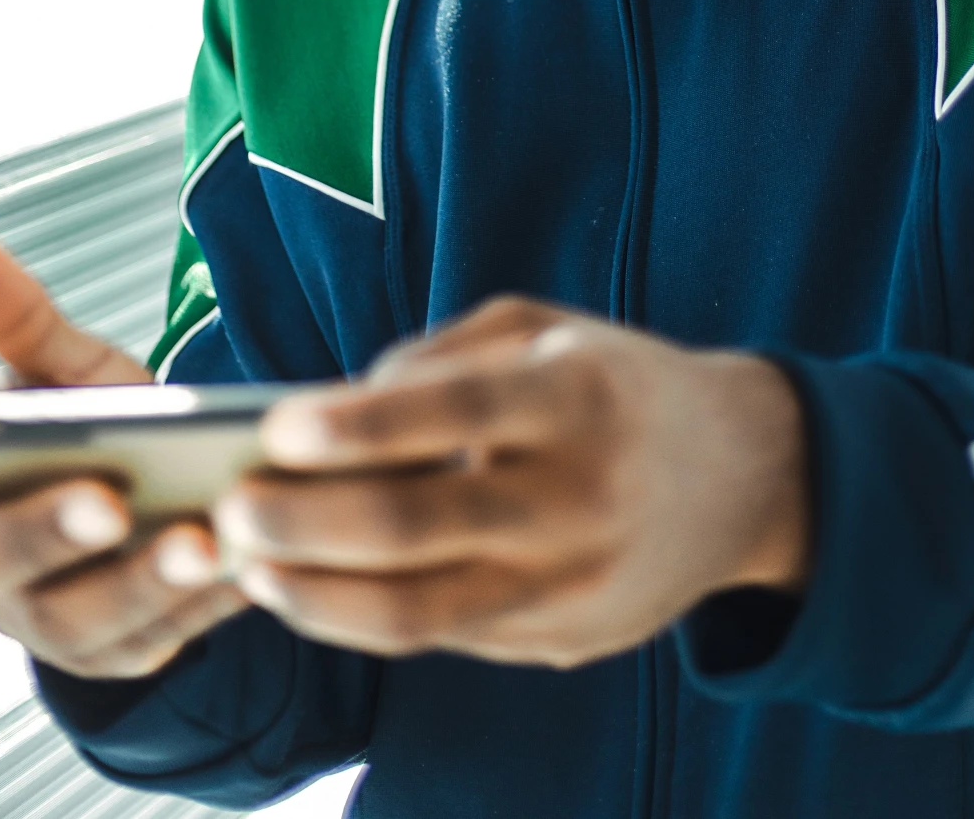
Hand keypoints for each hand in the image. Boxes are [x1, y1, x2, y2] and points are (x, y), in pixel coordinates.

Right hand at [0, 223, 246, 678]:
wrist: (156, 509)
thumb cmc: (93, 429)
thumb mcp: (68, 369)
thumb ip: (17, 314)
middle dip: (43, 531)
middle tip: (105, 502)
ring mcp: (41, 617)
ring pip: (75, 616)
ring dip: (139, 582)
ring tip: (200, 542)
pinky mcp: (113, 655)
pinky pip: (152, 643)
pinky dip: (200, 610)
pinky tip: (248, 569)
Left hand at [215, 296, 809, 666]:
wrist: (743, 476)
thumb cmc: (616, 384)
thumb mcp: (546, 333)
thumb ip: (443, 361)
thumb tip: (335, 411)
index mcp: (579, 397)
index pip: (456, 414)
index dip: (359, 426)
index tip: (276, 426)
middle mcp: (579, 497)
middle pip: (419, 528)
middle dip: (306, 524)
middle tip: (229, 508)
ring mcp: (573, 584)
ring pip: (418, 611)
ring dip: (315, 594)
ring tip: (247, 564)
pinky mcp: (563, 641)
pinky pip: (443, 636)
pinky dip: (361, 615)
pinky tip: (307, 588)